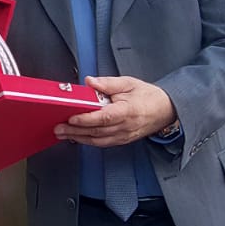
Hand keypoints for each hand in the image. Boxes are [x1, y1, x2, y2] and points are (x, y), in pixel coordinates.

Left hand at [55, 76, 175, 147]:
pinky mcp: (122, 140)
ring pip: (97, 140)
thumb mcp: (129, 83)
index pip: (104, 117)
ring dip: (78, 138)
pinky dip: (88, 141)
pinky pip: (102, 143)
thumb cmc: (149, 96)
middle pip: (96, 131)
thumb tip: (90, 82)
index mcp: (127, 110)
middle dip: (75, 130)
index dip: (86, 119)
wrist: (165, 110)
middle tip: (59, 128)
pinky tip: (77, 137)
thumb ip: (108, 83)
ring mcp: (124, 136)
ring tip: (62, 133)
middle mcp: (125, 126)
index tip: (72, 117)